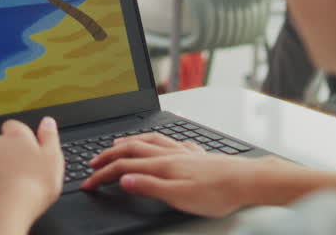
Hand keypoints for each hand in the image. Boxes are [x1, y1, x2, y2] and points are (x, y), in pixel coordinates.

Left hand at [0, 117, 62, 232]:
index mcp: (16, 136)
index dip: (23, 135)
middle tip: (29, 167)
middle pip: (4, 143)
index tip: (32, 147)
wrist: (8, 210)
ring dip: (4, 167)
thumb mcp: (53, 157)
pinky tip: (8, 192)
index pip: (15, 125)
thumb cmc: (33, 184)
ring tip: (20, 182)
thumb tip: (47, 122)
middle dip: (14, 152)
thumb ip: (50, 136)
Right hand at [81, 133, 255, 217]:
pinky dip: (154, 139)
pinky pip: (168, 140)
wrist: (246, 180)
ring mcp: (182, 151)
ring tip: (116, 145)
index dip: (103, 174)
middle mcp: (170, 153)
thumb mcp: (179, 196)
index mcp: (162, 164)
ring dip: (128, 142)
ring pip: (148, 140)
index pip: (124, 166)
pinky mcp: (195, 153)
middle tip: (92, 162)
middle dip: (108, 154)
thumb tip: (124, 179)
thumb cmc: (217, 191)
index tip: (88, 183)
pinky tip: (159, 142)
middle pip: (131, 148)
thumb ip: (150, 186)